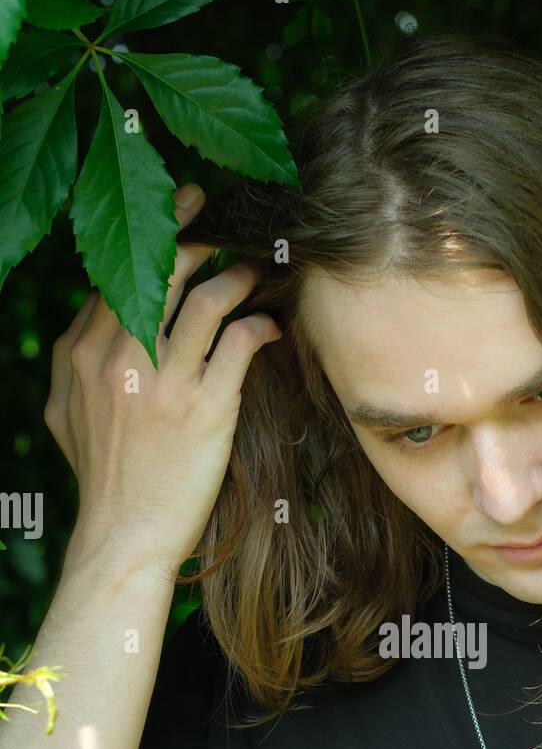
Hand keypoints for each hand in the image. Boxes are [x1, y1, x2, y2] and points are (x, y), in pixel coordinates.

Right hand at [44, 183, 282, 577]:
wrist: (125, 537)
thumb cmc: (102, 480)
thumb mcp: (64, 416)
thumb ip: (74, 363)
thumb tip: (91, 325)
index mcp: (83, 355)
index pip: (118, 278)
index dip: (150, 244)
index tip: (174, 220)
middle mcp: (120, 359)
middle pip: (161, 270)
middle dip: (193, 227)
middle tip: (219, 211)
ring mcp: (165, 383)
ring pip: (207, 298)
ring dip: (239, 275)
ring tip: (256, 269)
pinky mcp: (208, 409)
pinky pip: (241, 344)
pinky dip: (262, 326)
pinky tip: (272, 328)